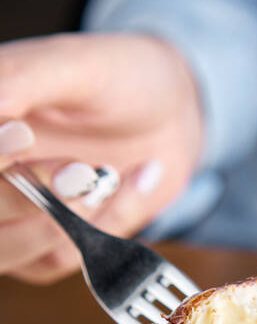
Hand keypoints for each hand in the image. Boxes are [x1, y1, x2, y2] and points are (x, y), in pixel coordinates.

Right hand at [0, 31, 202, 282]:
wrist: (172, 109)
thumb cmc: (117, 75)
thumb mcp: (72, 65)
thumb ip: (19, 82)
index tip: (22, 134)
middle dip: (30, 194)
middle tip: (85, 169)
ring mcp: (7, 214)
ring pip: (4, 251)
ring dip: (62, 222)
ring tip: (107, 177)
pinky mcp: (45, 244)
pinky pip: (57, 259)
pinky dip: (103, 227)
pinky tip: (132, 181)